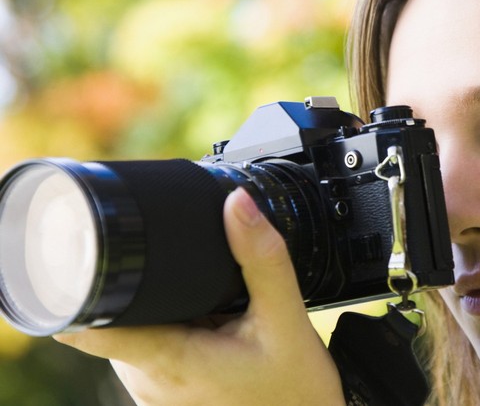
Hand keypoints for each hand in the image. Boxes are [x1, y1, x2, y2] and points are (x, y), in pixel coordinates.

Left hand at [54, 187, 344, 404]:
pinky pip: (152, 347)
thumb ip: (262, 259)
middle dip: (134, 283)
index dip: (73, 286)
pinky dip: (170, 325)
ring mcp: (155, 393)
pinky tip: (205, 320)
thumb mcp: (286, 320)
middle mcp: (149, 383)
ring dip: (154, 304)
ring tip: (199, 296)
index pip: (88, 327)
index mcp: (169, 361)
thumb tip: (237, 202)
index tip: (81, 248)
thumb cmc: (296, 391)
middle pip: (114, 316)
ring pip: (135, 330)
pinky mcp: (167, 393)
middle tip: (176, 263)